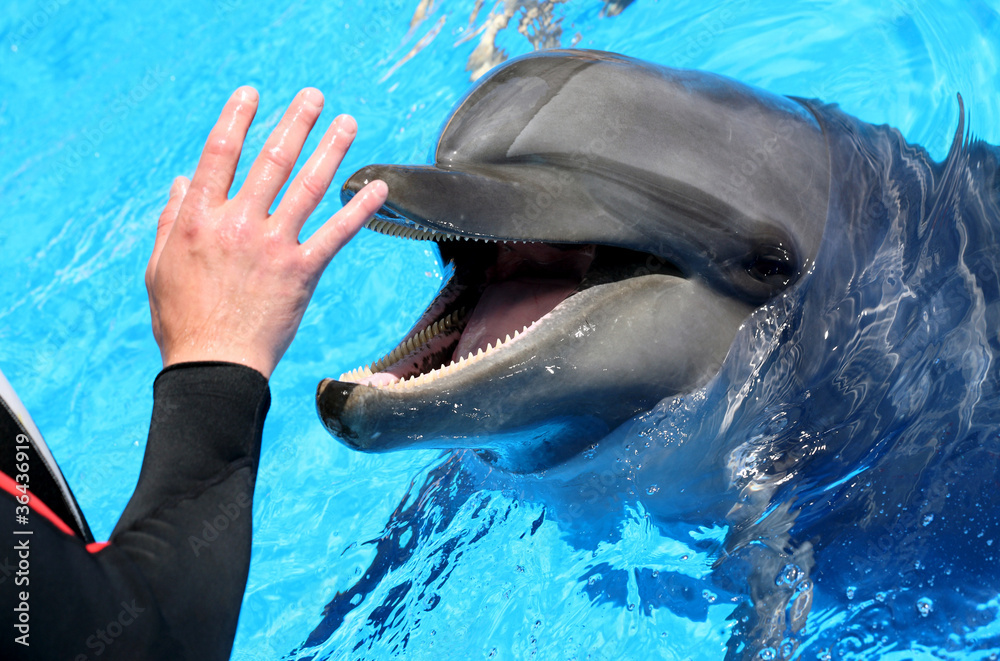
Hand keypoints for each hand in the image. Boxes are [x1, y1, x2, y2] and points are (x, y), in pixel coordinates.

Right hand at [146, 87, 386, 377]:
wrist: (214, 367)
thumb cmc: (182, 320)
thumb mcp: (160, 266)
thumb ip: (171, 219)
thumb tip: (183, 181)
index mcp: (199, 218)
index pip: (220, 154)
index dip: (237, 119)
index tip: (252, 93)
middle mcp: (238, 223)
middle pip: (272, 160)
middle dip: (295, 122)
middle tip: (314, 96)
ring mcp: (273, 245)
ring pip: (307, 186)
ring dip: (331, 149)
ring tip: (348, 122)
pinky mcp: (302, 271)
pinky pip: (336, 233)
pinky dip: (359, 209)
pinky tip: (378, 188)